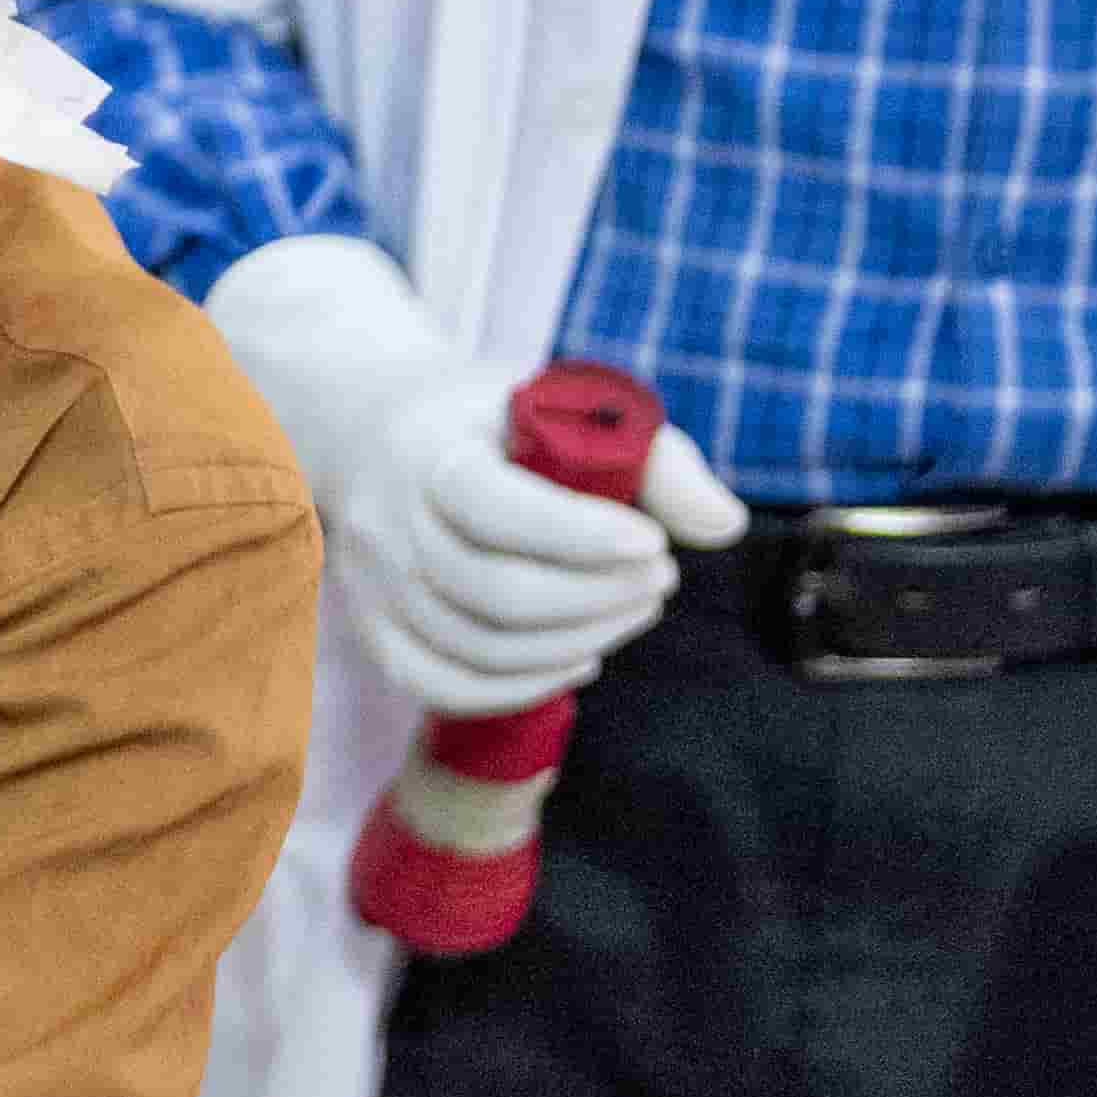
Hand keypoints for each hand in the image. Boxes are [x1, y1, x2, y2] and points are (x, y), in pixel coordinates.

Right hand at [208, 233, 741, 715]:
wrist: (372, 431)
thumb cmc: (494, 422)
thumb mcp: (568, 407)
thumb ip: (654, 460)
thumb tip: (724, 526)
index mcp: (430, 453)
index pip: (496, 509)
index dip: (582, 537)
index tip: (655, 544)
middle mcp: (388, 524)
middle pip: (494, 593)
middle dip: (598, 598)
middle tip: (660, 579)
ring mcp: (372, 584)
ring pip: (477, 648)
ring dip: (576, 643)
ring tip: (634, 613)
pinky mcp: (373, 628)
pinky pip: (440, 686)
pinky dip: (517, 689)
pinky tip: (578, 659)